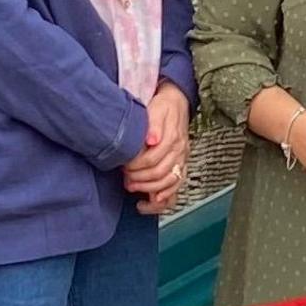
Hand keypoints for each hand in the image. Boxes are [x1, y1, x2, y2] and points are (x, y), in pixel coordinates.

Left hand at [124, 83, 190, 214]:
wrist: (178, 103)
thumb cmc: (163, 107)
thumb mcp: (157, 108)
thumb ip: (154, 124)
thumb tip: (151, 140)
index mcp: (173, 138)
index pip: (153, 158)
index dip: (136, 165)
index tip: (123, 165)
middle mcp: (180, 152)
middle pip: (160, 173)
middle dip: (140, 178)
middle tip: (125, 177)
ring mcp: (182, 160)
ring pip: (169, 183)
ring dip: (149, 189)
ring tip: (132, 187)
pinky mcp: (181, 167)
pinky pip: (176, 188)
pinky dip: (164, 199)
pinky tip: (150, 202)